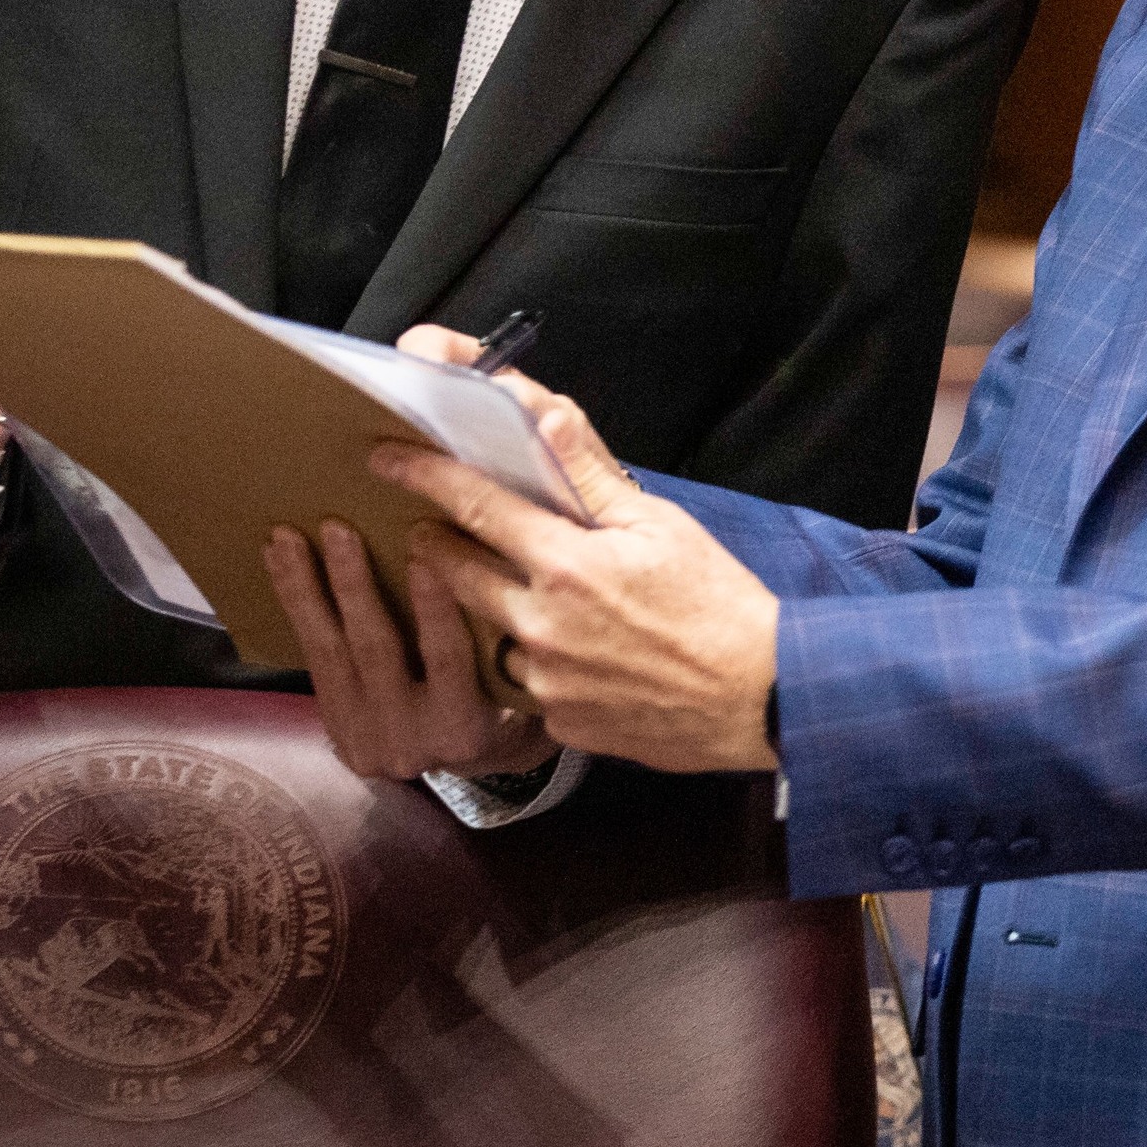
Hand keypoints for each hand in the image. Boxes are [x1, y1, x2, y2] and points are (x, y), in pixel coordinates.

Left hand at [262, 519, 559, 784]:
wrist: (461, 758)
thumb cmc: (498, 697)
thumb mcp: (507, 678)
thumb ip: (494, 632)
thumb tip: (482, 546)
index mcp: (462, 729)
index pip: (446, 659)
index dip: (434, 607)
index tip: (422, 554)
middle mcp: (409, 742)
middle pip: (375, 651)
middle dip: (352, 584)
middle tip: (337, 528)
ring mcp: (365, 739)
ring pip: (329, 652)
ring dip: (304, 588)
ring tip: (286, 538)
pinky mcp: (336, 730)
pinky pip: (310, 659)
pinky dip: (294, 606)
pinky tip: (278, 564)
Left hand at [372, 370, 779, 777]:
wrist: (759, 699)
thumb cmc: (717, 602)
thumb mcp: (660, 525)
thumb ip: (593, 476)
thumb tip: (546, 420)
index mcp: (566, 564)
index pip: (476, 507)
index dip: (425, 477)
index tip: (387, 459)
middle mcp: (542, 625)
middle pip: (457, 575)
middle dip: (440, 547)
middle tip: (434, 530)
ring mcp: (546, 683)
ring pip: (496, 634)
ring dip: (502, 612)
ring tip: (541, 600)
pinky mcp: (560, 726)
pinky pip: (531, 687)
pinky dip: (544, 666)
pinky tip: (584, 657)